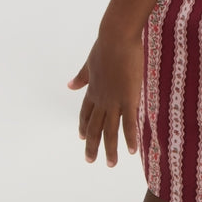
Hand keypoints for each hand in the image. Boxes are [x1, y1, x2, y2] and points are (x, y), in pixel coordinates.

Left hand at [68, 32, 142, 165]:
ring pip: (110, 130)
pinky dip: (130, 138)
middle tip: (90, 160)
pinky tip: (132, 150)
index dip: (84, 126)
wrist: (116, 37)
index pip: (86, 113)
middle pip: (95, 126)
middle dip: (92, 145)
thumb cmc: (106, 44)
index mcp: (93, 89)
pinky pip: (129, 123)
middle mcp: (101, 98)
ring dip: (110, 149)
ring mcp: (114, 100)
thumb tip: (69, 85)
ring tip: (111, 164)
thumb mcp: (90, 62)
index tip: (82, 138)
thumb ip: (82, 76)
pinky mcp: (129, 98)